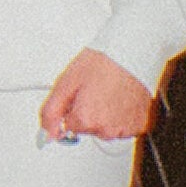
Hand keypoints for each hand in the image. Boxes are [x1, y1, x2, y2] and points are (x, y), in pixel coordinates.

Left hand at [38, 48, 153, 141]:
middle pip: (86, 129)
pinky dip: (121, 115)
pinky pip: (123, 127)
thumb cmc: (102, 63)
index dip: (71, 109)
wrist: (132, 52)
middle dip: (87, 113)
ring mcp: (125, 129)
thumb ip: (51, 113)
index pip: (67, 127)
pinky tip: (121, 98)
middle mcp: (106, 130)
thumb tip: (46, 134)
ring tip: (110, 92)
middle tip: (95, 90)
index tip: (80, 95)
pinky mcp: (139, 125)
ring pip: (105, 129)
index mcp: (85, 120)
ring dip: (104, 115)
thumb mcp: (65, 84)